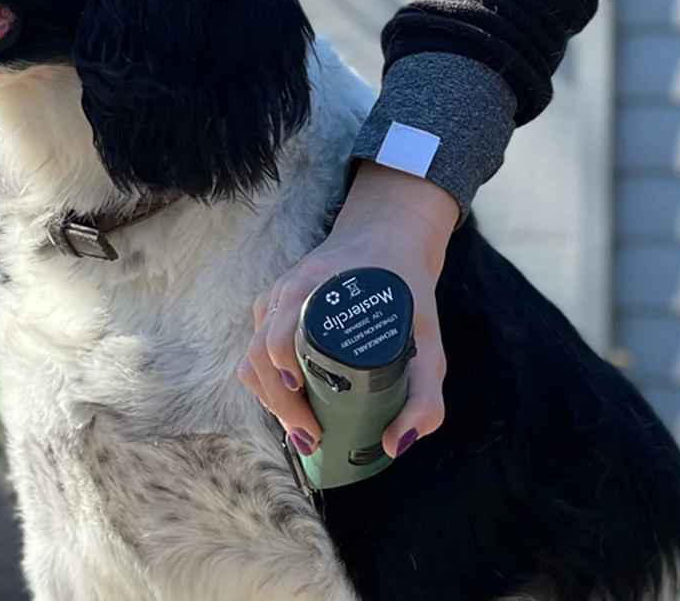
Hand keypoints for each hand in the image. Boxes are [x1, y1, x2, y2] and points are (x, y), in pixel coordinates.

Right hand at [238, 161, 457, 458]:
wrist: (389, 233)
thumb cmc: (406, 287)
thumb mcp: (428, 340)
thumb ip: (425, 395)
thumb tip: (395, 446)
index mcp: (313, 289)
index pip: (276, 342)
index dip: (284, 387)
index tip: (309, 421)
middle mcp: (286, 292)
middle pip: (258, 357)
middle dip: (279, 405)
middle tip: (311, 438)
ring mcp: (276, 297)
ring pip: (251, 355)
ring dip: (270, 396)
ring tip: (302, 428)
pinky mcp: (274, 304)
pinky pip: (256, 346)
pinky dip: (268, 379)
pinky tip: (294, 401)